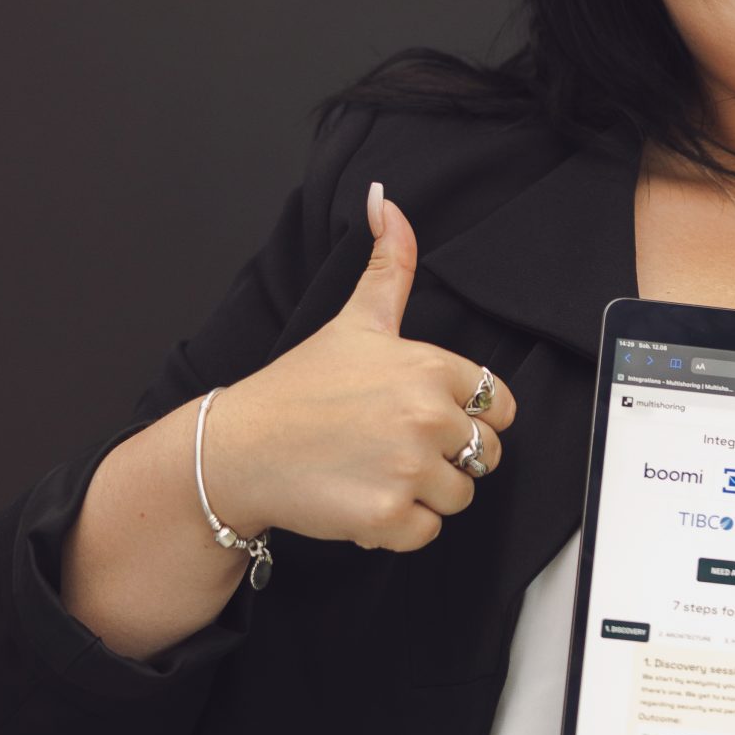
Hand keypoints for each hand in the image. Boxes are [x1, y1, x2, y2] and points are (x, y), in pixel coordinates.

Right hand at [204, 181, 517, 550]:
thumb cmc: (297, 389)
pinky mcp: (388, 516)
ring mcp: (408, 468)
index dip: (468, 415)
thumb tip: (389, 202)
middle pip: (485, 454)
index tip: (426, 417)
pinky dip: (399, 527)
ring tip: (374, 471)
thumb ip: (389, 267)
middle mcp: (425, 415)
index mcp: (427, 367)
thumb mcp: (353, 322)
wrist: (237, 450)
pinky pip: (427, 532)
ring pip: (460, 496)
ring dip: (424, 494)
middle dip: (448, 457)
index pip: (497, 404)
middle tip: (392, 447)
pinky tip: (362, 499)